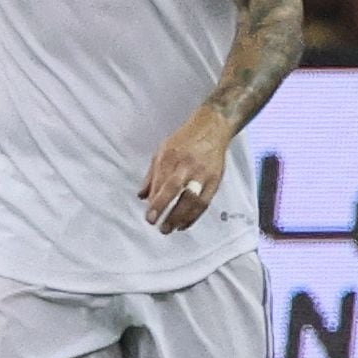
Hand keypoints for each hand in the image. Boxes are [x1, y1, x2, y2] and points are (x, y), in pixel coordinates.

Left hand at [140, 110, 233, 232]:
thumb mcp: (162, 151)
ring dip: (182, 217)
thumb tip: (142, 196)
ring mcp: (203, 173)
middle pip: (177, 191)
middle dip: (168, 211)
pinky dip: (194, 216)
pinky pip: (205, 202)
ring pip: (193, 199)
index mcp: (171, 156)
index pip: (162, 183)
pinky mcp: (215, 180)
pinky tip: (184, 224)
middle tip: (159, 227)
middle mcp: (188, 165)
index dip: (156, 202)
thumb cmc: (185, 140)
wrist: (212, 128)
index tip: (150, 217)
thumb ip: (151, 175)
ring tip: (171, 229)